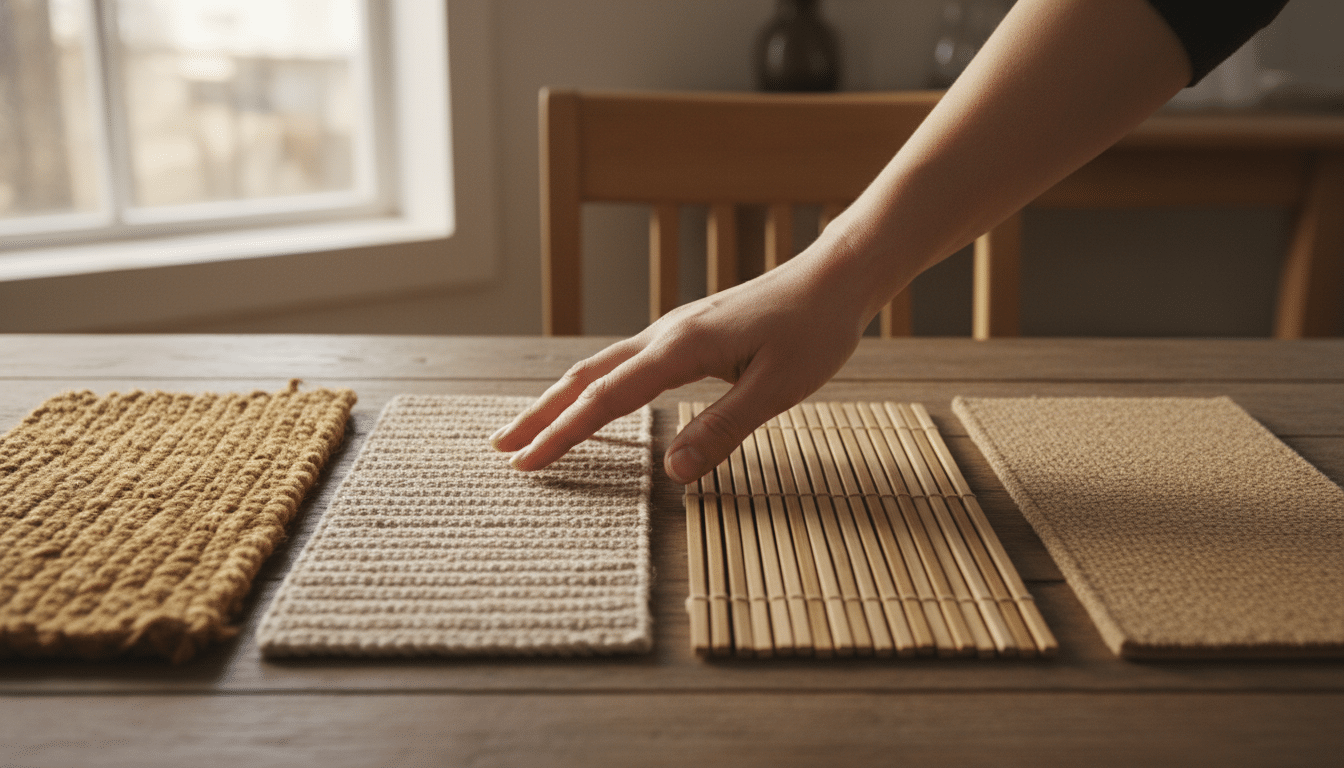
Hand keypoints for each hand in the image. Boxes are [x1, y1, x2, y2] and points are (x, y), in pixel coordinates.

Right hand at [490, 249, 876, 483]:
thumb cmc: (814, 331)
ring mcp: (673, 332)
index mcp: (680, 349)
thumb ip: (723, 430)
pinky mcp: (687, 334)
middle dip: (541, 415)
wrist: (834, 277)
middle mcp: (665, 335)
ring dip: (561, 399)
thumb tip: (673, 472)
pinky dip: (593, 386)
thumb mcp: (778, 389)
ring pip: (601, 367)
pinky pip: (624, 363)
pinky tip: (592, 401)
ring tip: (530, 428)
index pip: (606, 399)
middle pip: (586, 377)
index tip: (526, 464)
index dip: (563, 434)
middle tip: (501, 449)